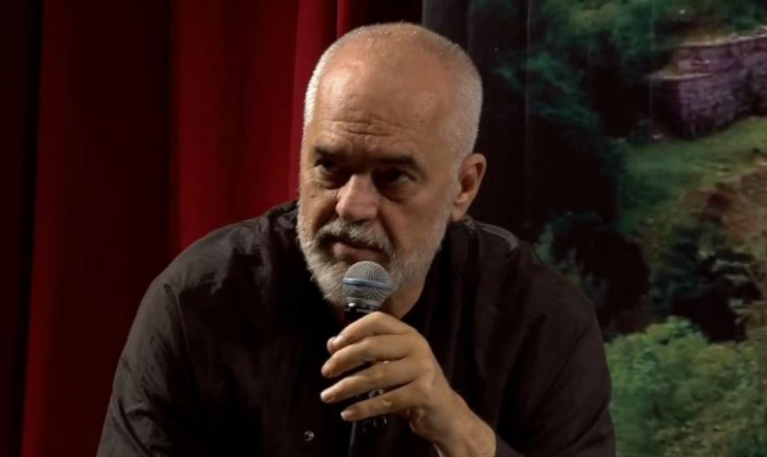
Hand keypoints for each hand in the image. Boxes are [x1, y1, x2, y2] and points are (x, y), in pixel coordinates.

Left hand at [319, 312, 494, 456]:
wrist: (444, 411)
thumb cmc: (412, 383)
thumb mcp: (391, 362)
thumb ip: (365, 351)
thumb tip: (332, 344)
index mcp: (408, 333)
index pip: (377, 320)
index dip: (352, 330)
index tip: (333, 347)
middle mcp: (417, 346)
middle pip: (371, 346)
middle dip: (343, 360)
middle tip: (325, 372)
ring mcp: (422, 369)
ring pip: (375, 375)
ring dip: (346, 387)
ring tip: (328, 396)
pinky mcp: (423, 393)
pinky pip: (385, 401)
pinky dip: (362, 408)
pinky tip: (347, 413)